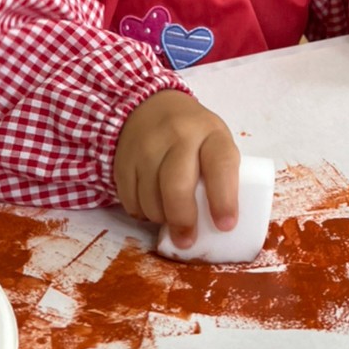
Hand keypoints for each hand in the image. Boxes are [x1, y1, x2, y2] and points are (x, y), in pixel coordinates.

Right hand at [113, 90, 239, 249]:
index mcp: (211, 133)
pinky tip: (151, 207)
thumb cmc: (194, 135)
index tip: (226, 225)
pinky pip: (130, 200)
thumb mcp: (215, 143)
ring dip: (160, 218)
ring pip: (150, 199)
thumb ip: (219, 175)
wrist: (150, 108)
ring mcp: (146, 146)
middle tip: (187, 240)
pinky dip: (141, 212)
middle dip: (183, 220)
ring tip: (169, 217)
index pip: (220, 166)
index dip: (223, 199)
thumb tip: (221, 227)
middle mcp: (178, 135)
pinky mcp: (123, 159)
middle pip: (177, 186)